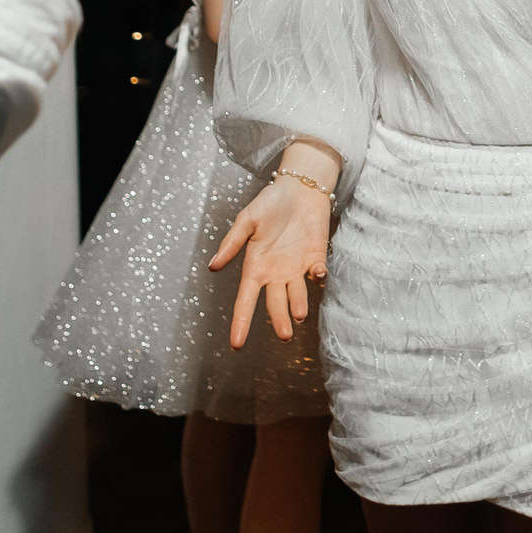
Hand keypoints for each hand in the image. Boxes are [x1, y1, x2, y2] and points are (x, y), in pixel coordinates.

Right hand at [211, 173, 331, 347]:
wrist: (300, 188)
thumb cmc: (270, 203)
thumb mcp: (247, 220)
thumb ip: (233, 243)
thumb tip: (214, 267)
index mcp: (255, 267)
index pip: (245, 300)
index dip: (241, 321)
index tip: (236, 344)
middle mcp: (275, 273)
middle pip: (275, 303)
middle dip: (279, 320)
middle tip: (284, 335)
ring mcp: (296, 268)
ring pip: (297, 294)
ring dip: (299, 304)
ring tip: (300, 315)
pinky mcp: (315, 258)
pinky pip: (317, 273)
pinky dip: (318, 275)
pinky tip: (316, 273)